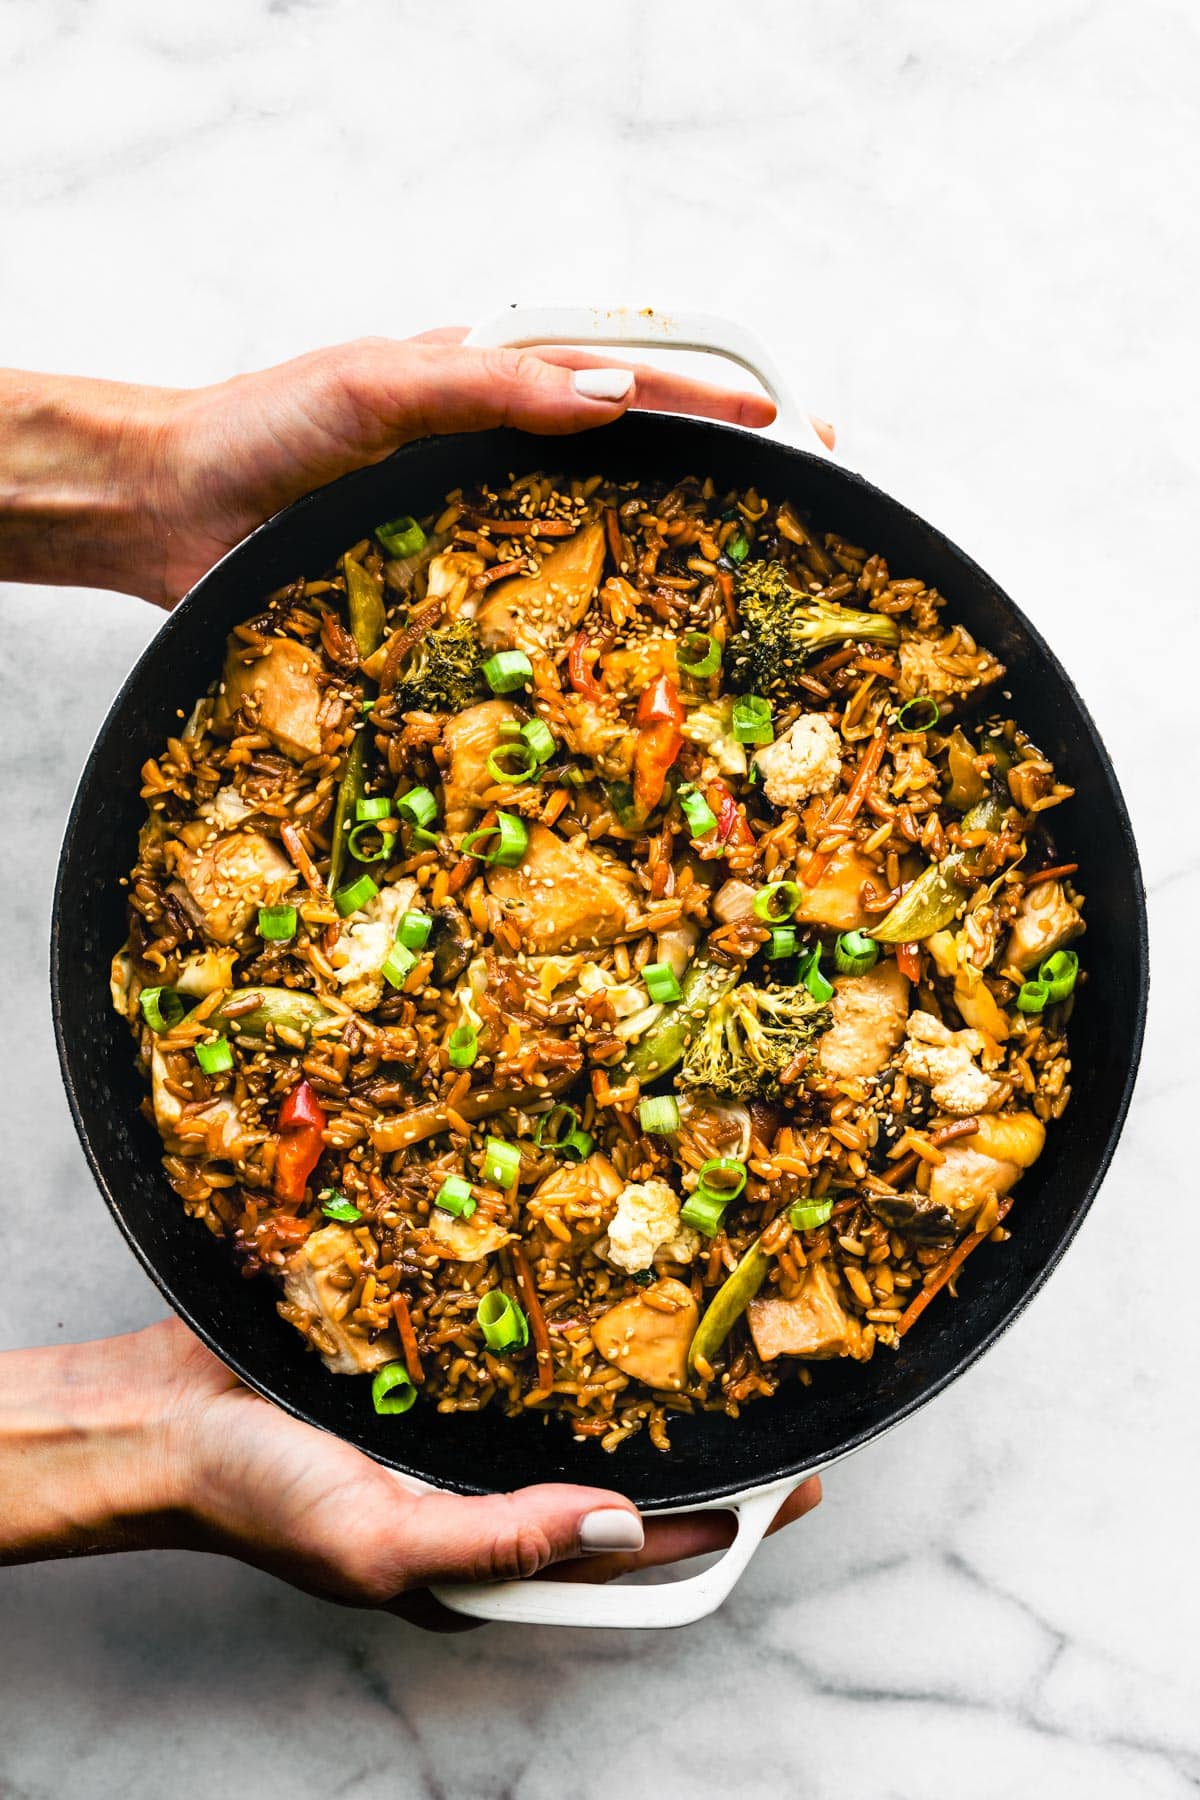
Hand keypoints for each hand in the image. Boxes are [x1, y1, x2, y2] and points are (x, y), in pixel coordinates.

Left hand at [0, 328, 808, 605]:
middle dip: (717, 482)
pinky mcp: (445, 599)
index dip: (709, 403)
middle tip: (801, 508)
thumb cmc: (264, 429)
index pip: (623, 382)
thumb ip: (489, 389)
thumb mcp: (378, 388)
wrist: (172, 508)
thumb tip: (609, 399)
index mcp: (491, 388)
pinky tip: (626, 664)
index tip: (790, 427)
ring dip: (667, 563)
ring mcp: (475, 532)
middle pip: (628, 465)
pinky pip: (528, 614)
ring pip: (591, 543)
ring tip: (746, 591)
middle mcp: (496, 461)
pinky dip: (584, 636)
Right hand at [0, 1319, 821, 1629]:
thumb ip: (506, 1540)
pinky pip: (515, 1340)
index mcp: (486, 1550)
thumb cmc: (256, 1495)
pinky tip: (600, 1282)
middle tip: (777, 1399)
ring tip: (713, 1336)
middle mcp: (486, 1482)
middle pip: (620, 1469)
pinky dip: (565, 1321)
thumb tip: (623, 1523)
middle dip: (700, 1446)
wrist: (161, 1414)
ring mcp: (461, 1416)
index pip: (629, 1549)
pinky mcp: (432, 1353)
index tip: (793, 1485)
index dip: (717, 1524)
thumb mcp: (385, 1543)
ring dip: (640, 1378)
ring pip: (577, 1402)